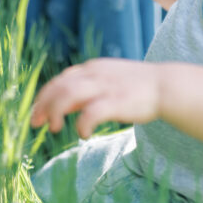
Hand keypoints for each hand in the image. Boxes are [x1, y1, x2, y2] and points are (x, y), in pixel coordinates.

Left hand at [30, 58, 161, 137]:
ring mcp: (105, 86)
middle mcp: (95, 73)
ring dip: (56, 111)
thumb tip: (63, 107)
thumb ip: (86, 89)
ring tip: (54, 128)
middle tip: (36, 124)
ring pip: (68, 95)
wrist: (166, 85)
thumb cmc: (136, 87)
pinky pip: (90, 113)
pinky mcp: (116, 101)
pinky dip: (81, 125)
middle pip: (59, 86)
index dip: (44, 96)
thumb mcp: (107, 81)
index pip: (60, 80)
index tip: (36, 113)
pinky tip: (83, 135)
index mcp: (92, 68)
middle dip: (43, 105)